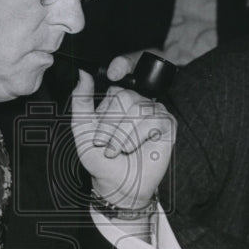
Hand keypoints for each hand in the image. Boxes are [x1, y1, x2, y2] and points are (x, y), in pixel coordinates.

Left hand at [70, 69, 173, 209]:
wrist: (116, 183)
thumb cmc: (99, 158)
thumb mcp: (82, 127)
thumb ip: (81, 99)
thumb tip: (82, 73)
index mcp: (118, 96)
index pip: (123, 68)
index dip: (122, 64)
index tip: (113, 72)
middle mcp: (138, 99)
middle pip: (124, 95)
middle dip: (109, 123)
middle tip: (104, 142)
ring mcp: (154, 110)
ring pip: (136, 109)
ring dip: (120, 135)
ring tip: (116, 149)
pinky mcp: (167, 124)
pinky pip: (151, 121)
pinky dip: (135, 138)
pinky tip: (132, 149)